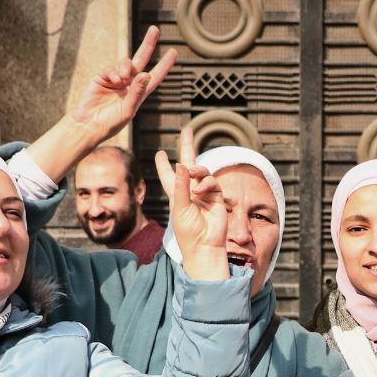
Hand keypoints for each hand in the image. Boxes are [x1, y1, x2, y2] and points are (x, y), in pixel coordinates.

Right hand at [65, 25, 175, 144]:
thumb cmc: (110, 123)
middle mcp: (129, 84)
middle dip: (148, 44)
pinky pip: (110, 68)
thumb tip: (146, 73)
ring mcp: (115, 79)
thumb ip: (137, 92)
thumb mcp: (127, 110)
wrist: (88, 125)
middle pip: (141, 59)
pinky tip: (114, 80)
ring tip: (122, 78)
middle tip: (155, 29)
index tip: (173, 52)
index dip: (164, 65)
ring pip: (125, 63)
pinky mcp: (102, 77)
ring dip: (125, 67)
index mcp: (139, 93)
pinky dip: (113, 72)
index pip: (155, 76)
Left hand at [155, 127, 229, 280]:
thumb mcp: (179, 207)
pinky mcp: (217, 197)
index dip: (163, 164)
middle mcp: (190, 191)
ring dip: (197, 169)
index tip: (160, 153)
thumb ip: (180, 185)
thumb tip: (181, 164)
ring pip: (201, 171)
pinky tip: (200, 190)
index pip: (168, 175)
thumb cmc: (187, 231)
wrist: (204, 246)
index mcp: (176, 194)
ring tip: (192, 172)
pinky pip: (212, 181)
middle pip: (189, 163)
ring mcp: (204, 193)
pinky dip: (206, 183)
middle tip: (188, 130)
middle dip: (188, 146)